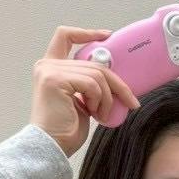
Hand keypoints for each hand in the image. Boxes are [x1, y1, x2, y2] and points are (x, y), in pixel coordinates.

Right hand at [30, 27, 138, 155]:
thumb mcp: (83, 99)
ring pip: (97, 74)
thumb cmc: (66, 128)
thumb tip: (116, 80)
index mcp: (51, 68)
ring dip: (108, 98)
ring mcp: (50, 71)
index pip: (65, 37)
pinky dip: (100, 100)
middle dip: (117, 84)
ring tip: (102, 114)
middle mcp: (47, 65)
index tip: (108, 35)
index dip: (87, 33)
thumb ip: (90, 83)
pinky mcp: (54, 79)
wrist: (52, 145)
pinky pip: (92, 84)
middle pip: (95, 63)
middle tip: (130, 102)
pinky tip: (94, 113)